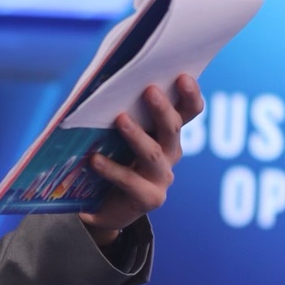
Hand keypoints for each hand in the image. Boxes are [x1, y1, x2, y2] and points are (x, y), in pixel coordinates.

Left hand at [81, 72, 203, 249]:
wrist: (102, 207)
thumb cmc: (111, 159)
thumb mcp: (117, 134)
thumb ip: (120, 113)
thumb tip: (100, 84)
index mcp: (168, 133)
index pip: (188, 111)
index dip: (190, 95)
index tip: (183, 76)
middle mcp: (170, 154)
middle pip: (172, 129)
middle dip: (163, 109)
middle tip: (150, 90)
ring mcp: (161, 178)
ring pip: (153, 154)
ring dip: (137, 135)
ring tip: (120, 119)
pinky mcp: (148, 199)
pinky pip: (130, 181)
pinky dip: (111, 169)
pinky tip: (95, 159)